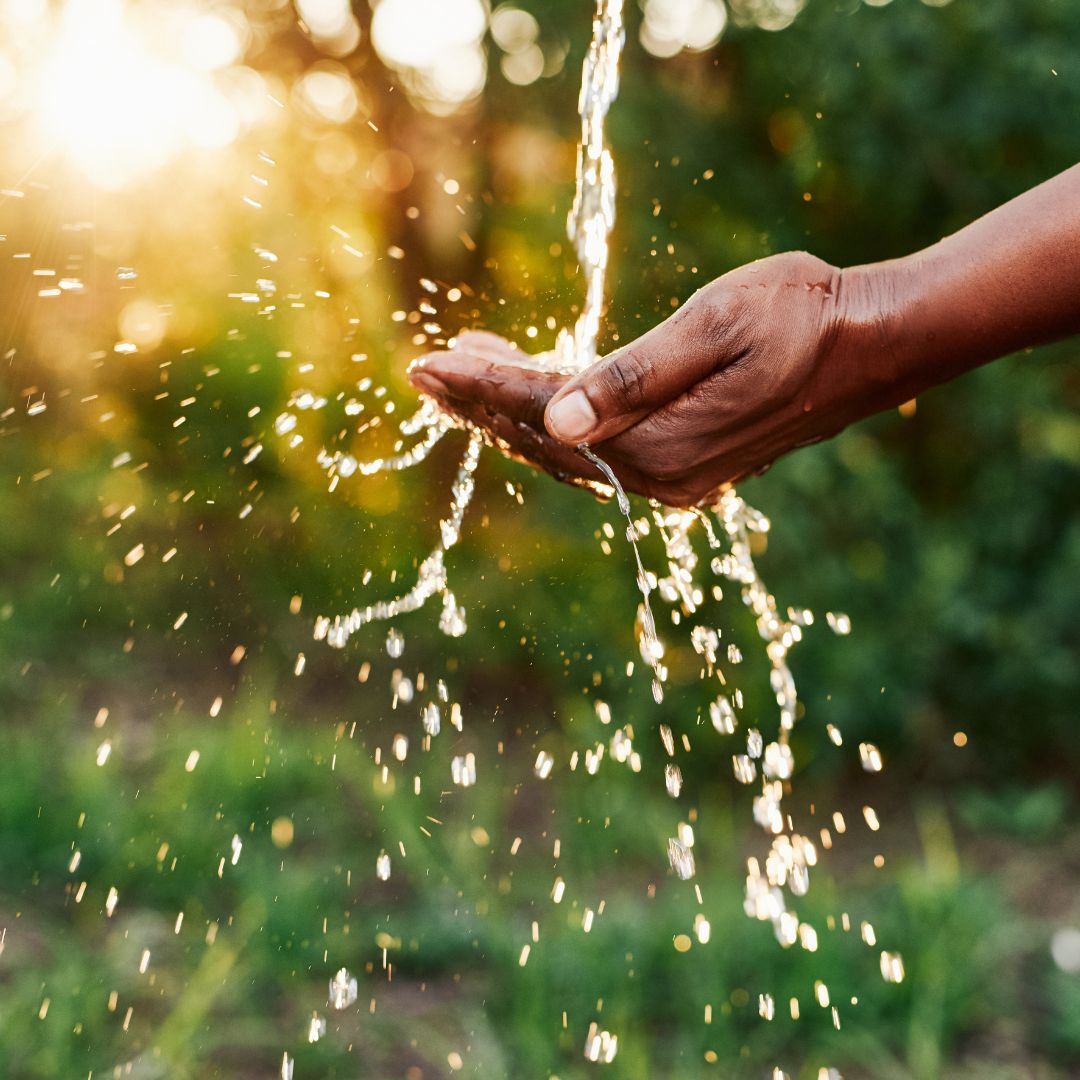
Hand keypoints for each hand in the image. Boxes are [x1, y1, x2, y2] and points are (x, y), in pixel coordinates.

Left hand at [410, 252, 897, 505]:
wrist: (871, 343)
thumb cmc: (801, 315)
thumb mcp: (714, 328)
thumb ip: (631, 377)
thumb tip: (554, 419)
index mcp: (659, 443)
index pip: (542, 414)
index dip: (480, 386)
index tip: (424, 362)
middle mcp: (659, 474)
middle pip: (542, 441)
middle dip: (480, 404)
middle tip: (425, 372)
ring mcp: (673, 476)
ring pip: (566, 449)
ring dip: (511, 413)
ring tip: (463, 375)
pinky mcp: (686, 463)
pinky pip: (598, 449)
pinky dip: (555, 421)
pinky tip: (536, 393)